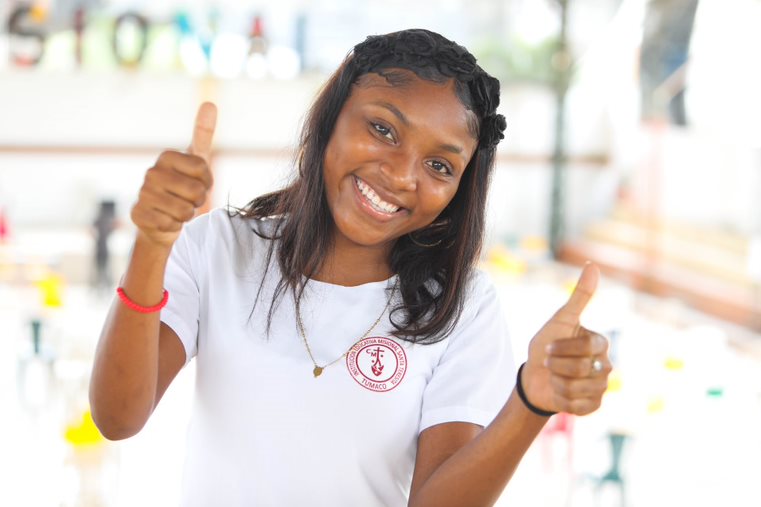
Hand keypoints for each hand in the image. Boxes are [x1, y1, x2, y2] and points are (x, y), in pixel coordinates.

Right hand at [130, 102, 216, 247]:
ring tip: (178, 209)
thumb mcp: (197, 161)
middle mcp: (151, 172)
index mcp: (166, 156)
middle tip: (188, 198)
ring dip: (187, 214)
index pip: (204, 171)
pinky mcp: (138, 214)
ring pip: (184, 211)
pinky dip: (173, 226)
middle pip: (196, 192)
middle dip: (198, 200)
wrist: (162, 217)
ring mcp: (142, 193)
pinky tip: (165, 219)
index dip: (207, 182)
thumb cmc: (183, 186)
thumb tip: (210, 103)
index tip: (198, 181)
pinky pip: (171, 225)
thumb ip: (203, 134)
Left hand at [522, 263, 610, 415]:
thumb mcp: (560, 319)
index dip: (564, 348)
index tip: (549, 347)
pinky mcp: (594, 405)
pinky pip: (578, 406)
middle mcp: (606, 365)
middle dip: (557, 366)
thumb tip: (592, 265)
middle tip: (550, 363)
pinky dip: (561, 399)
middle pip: (583, 368)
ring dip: (558, 382)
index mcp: (600, 343)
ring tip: (555, 377)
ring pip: (579, 388)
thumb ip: (579, 296)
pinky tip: (559, 393)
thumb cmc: (547, 345)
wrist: (534, 376)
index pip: (588, 346)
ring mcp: (602, 386)